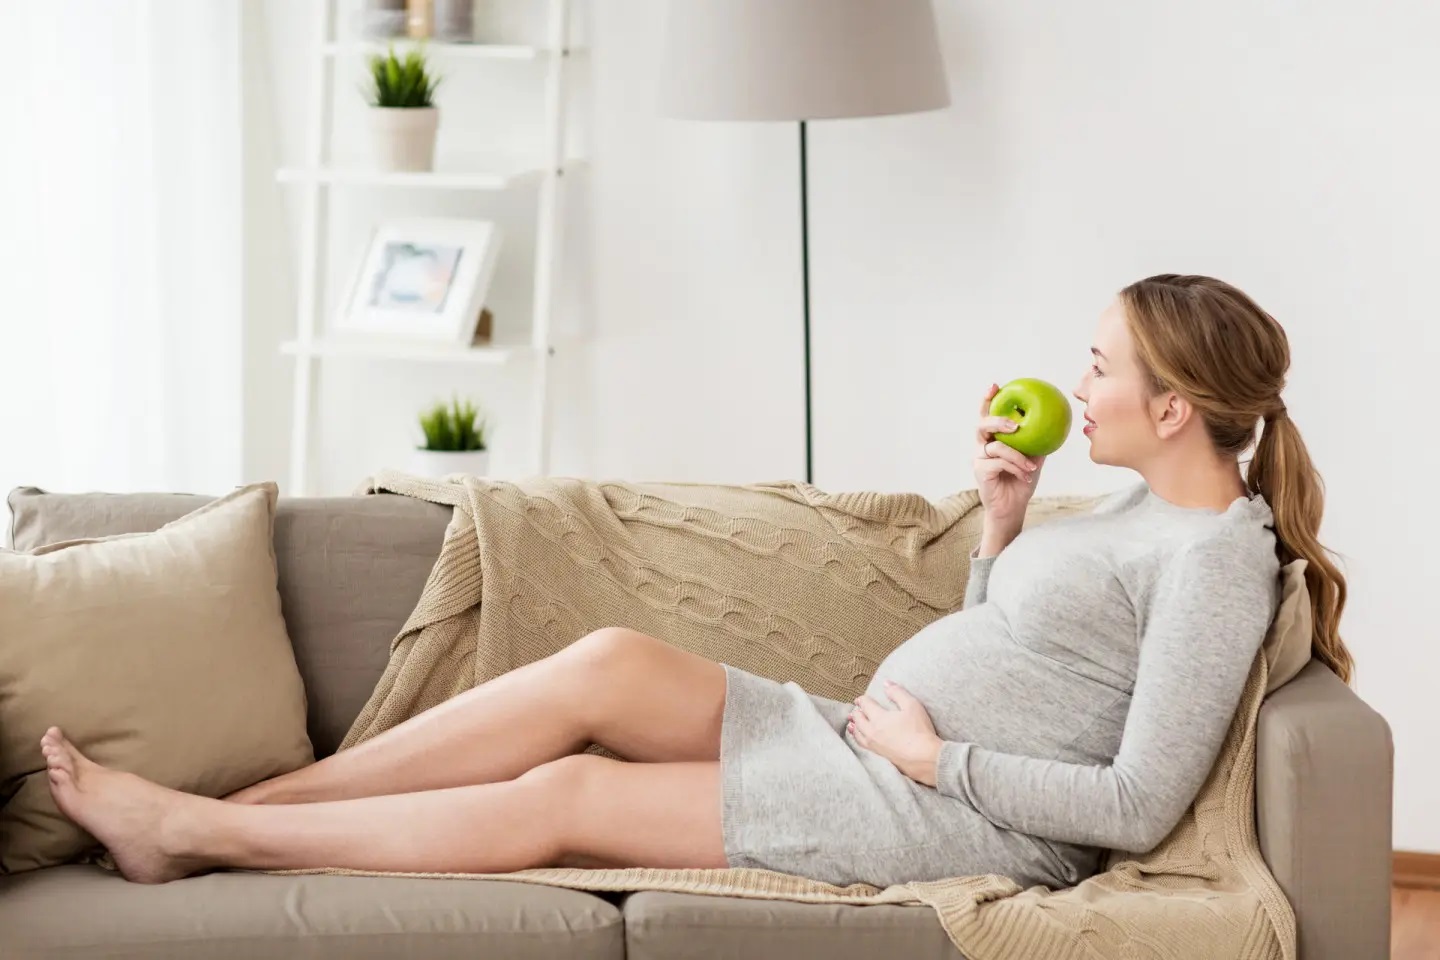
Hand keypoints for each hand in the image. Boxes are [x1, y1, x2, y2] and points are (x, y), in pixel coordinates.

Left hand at [848, 682, 943, 786]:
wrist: (923, 757)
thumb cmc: (919, 730)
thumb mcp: (911, 705)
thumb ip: (897, 693)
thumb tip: (886, 683)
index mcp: (879, 717)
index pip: (865, 705)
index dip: (862, 700)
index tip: (860, 699)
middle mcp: (872, 730)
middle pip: (858, 719)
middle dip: (856, 712)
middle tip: (855, 709)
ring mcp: (874, 744)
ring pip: (858, 733)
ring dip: (854, 726)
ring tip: (851, 724)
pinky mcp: (878, 755)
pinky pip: (862, 745)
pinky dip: (857, 739)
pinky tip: (860, 739)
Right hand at [974, 382, 1045, 526]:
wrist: (1012, 508)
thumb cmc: (1021, 481)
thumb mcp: (1033, 458)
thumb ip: (1037, 442)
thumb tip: (1056, 423)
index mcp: (993, 440)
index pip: (986, 415)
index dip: (988, 400)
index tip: (995, 386)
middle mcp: (982, 447)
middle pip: (982, 426)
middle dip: (998, 421)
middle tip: (1015, 425)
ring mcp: (979, 459)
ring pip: (996, 448)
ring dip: (1018, 456)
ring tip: (1032, 465)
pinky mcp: (980, 472)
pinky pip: (999, 463)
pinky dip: (1016, 468)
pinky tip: (1026, 475)